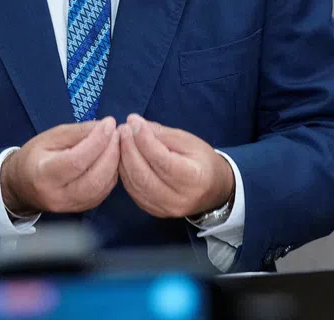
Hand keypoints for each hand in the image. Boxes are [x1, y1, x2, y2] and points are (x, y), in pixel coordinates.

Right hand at [1, 116, 119, 215]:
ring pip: (103, 186)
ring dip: (115, 162)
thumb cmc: (35, 157)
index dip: (97, 141)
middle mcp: (59, 196)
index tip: (109, 123)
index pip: (76, 160)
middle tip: (118, 132)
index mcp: (45, 176)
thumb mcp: (50, 137)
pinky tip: (112, 157)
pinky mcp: (84, 208)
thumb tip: (105, 126)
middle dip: (111, 152)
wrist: (22, 187)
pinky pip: (105, 190)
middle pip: (95, 178)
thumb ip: (78, 132)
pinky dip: (112, 172)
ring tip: (117, 142)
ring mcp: (73, 206)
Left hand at [118, 114, 233, 218]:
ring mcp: (164, 209)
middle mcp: (178, 199)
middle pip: (144, 174)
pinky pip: (133, 190)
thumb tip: (135, 123)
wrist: (213, 190)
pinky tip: (123, 155)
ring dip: (123, 159)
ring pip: (134, 183)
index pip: (162, 160)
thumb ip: (161, 134)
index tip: (133, 121)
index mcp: (193, 179)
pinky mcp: (153, 210)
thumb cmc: (202, 160)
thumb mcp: (188, 141)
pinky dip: (125, 171)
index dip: (144, 139)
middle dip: (129, 148)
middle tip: (123, 128)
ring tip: (120, 138)